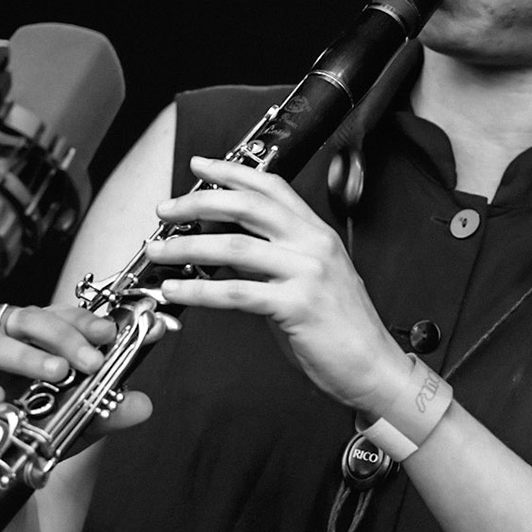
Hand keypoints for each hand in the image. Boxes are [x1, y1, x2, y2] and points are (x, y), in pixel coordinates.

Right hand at [0, 303, 156, 483]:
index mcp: (32, 336)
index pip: (60, 314)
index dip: (85, 321)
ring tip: (56, 373)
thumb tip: (142, 405)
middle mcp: (1, 339)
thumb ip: (106, 409)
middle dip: (63, 336)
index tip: (110, 334)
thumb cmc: (27, 427)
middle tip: (89, 360)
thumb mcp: (75, 420)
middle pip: (27, 319)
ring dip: (27, 356)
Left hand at [145, 156, 409, 414]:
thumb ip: (274, 258)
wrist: (373, 365)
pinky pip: (236, 292)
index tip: (200, 166)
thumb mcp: (310, 278)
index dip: (232, 171)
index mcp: (316, 233)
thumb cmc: (341, 328)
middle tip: (166, 210)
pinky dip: (199, 291)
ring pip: (234, 247)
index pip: (271, 187)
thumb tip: (224, 248)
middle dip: (198, 203)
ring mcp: (307, 273)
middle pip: (247, 206)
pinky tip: (178, 291)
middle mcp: (313, 245)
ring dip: (187, 248)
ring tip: (159, 252)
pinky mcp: (297, 305)